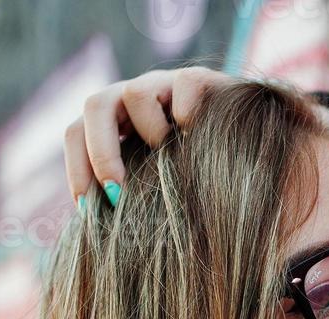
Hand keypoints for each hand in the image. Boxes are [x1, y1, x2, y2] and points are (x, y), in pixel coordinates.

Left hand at [64, 66, 236, 204]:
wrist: (251, 150)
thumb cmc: (199, 179)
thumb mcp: (159, 190)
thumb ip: (130, 199)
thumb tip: (95, 227)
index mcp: (116, 122)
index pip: (77, 133)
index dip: (77, 169)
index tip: (89, 209)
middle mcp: (135, 98)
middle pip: (95, 106)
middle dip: (101, 153)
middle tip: (118, 193)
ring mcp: (167, 85)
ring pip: (136, 93)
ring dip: (150, 133)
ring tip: (172, 157)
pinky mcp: (204, 81)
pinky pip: (186, 84)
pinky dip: (186, 112)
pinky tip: (197, 136)